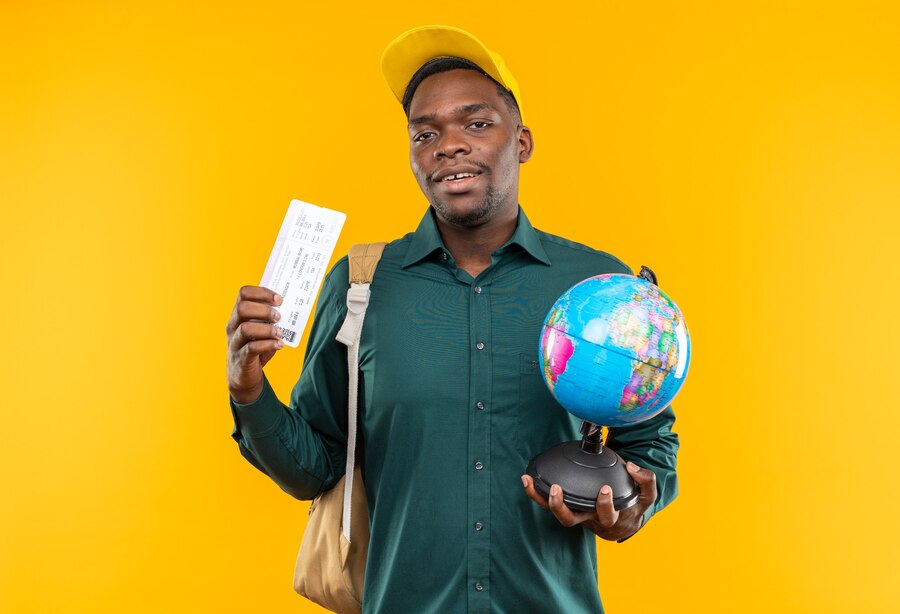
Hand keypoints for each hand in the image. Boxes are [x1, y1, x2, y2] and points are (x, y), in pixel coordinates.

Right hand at [226, 285, 284, 403]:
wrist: (243, 376)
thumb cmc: (256, 348)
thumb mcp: (262, 330)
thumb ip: (270, 319)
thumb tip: (289, 308)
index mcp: (238, 315)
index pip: (243, 293)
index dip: (262, 292)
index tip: (278, 299)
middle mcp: (233, 326)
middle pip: (242, 308)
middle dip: (264, 310)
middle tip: (278, 317)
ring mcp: (235, 342)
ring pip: (245, 328)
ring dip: (267, 329)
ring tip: (279, 333)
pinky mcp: (241, 357)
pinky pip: (252, 348)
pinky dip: (269, 344)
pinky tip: (279, 345)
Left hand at [521, 461, 656, 541]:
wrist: (624, 522)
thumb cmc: (633, 506)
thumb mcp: (646, 496)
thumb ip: (646, 481)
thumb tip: (632, 467)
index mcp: (608, 517)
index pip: (606, 516)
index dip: (604, 504)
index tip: (605, 489)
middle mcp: (588, 518)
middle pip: (570, 520)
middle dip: (561, 507)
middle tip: (557, 490)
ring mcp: (576, 513)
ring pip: (554, 512)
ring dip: (540, 498)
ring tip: (528, 481)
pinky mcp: (567, 505)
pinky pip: (547, 503)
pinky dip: (536, 493)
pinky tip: (527, 478)